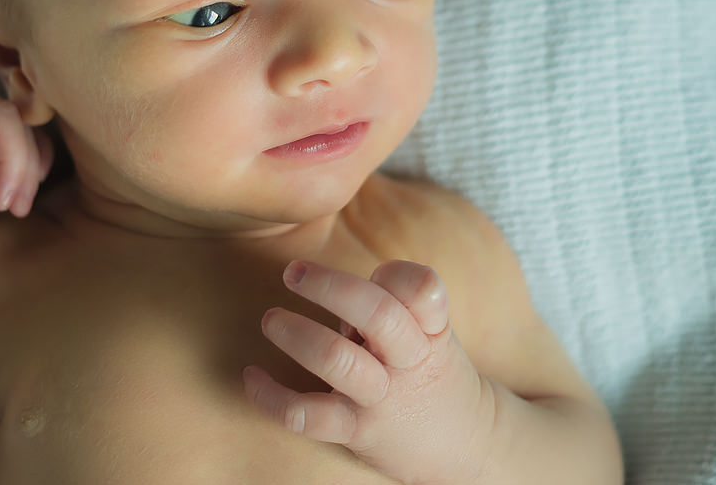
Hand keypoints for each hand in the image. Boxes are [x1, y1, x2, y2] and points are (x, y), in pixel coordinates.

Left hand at [242, 259, 496, 484]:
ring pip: (337, 361)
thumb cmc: (427, 369)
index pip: (421, 289)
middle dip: (330, 287)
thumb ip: (388, 299)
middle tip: (294, 272)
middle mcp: (408, 360)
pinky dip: (270, 396)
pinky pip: (307, 416)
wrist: (464, 445)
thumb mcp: (428, 330)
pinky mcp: (356, 431)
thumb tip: (327, 279)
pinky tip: (251, 376)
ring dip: (297, 335)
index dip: (398, 275)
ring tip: (270, 320)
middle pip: (377, 314)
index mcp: (429, 328)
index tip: (377, 271)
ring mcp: (382, 397)